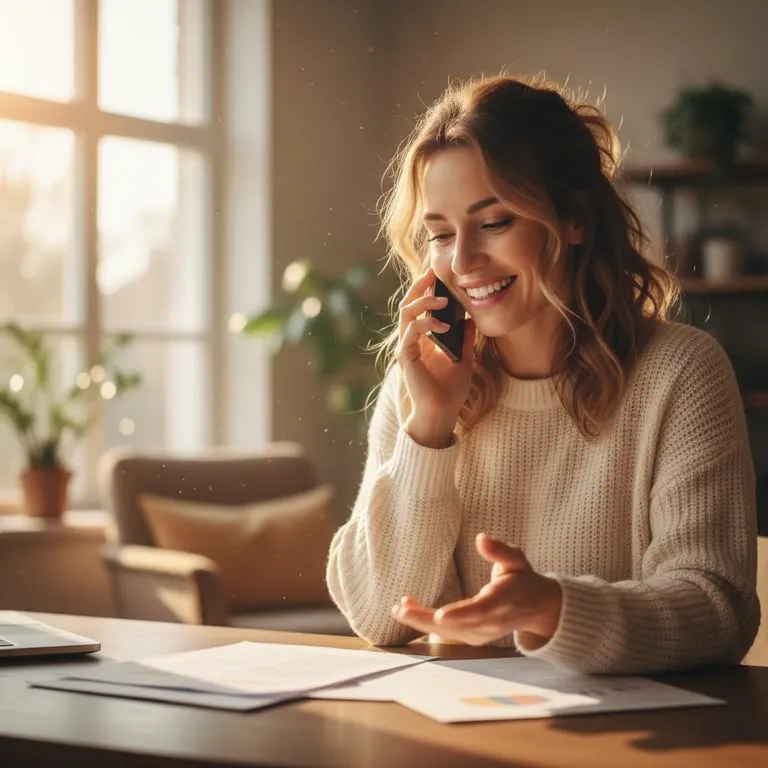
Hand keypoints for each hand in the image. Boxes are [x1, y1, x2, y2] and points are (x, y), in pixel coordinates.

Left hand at [391, 533, 561, 645]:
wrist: (535, 609)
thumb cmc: (522, 580)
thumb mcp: (517, 560)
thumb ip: (501, 550)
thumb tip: (482, 538)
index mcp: (503, 602)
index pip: (481, 611)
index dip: (461, 615)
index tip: (441, 616)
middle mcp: (491, 623)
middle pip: (458, 626)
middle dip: (428, 620)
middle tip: (402, 611)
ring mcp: (481, 633)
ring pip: (448, 632)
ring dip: (421, 621)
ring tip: (399, 608)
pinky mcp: (471, 636)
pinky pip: (447, 633)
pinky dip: (426, 623)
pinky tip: (408, 610)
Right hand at [397, 269, 475, 447]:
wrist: (442, 412)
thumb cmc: (450, 389)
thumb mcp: (464, 358)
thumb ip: (465, 339)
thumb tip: (472, 319)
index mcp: (422, 340)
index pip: (419, 308)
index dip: (425, 290)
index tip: (436, 274)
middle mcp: (410, 341)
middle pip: (408, 305)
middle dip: (419, 287)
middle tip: (432, 272)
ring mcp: (406, 348)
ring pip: (406, 314)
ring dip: (423, 302)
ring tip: (442, 299)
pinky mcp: (406, 357)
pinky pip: (411, 332)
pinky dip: (427, 324)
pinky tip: (445, 326)